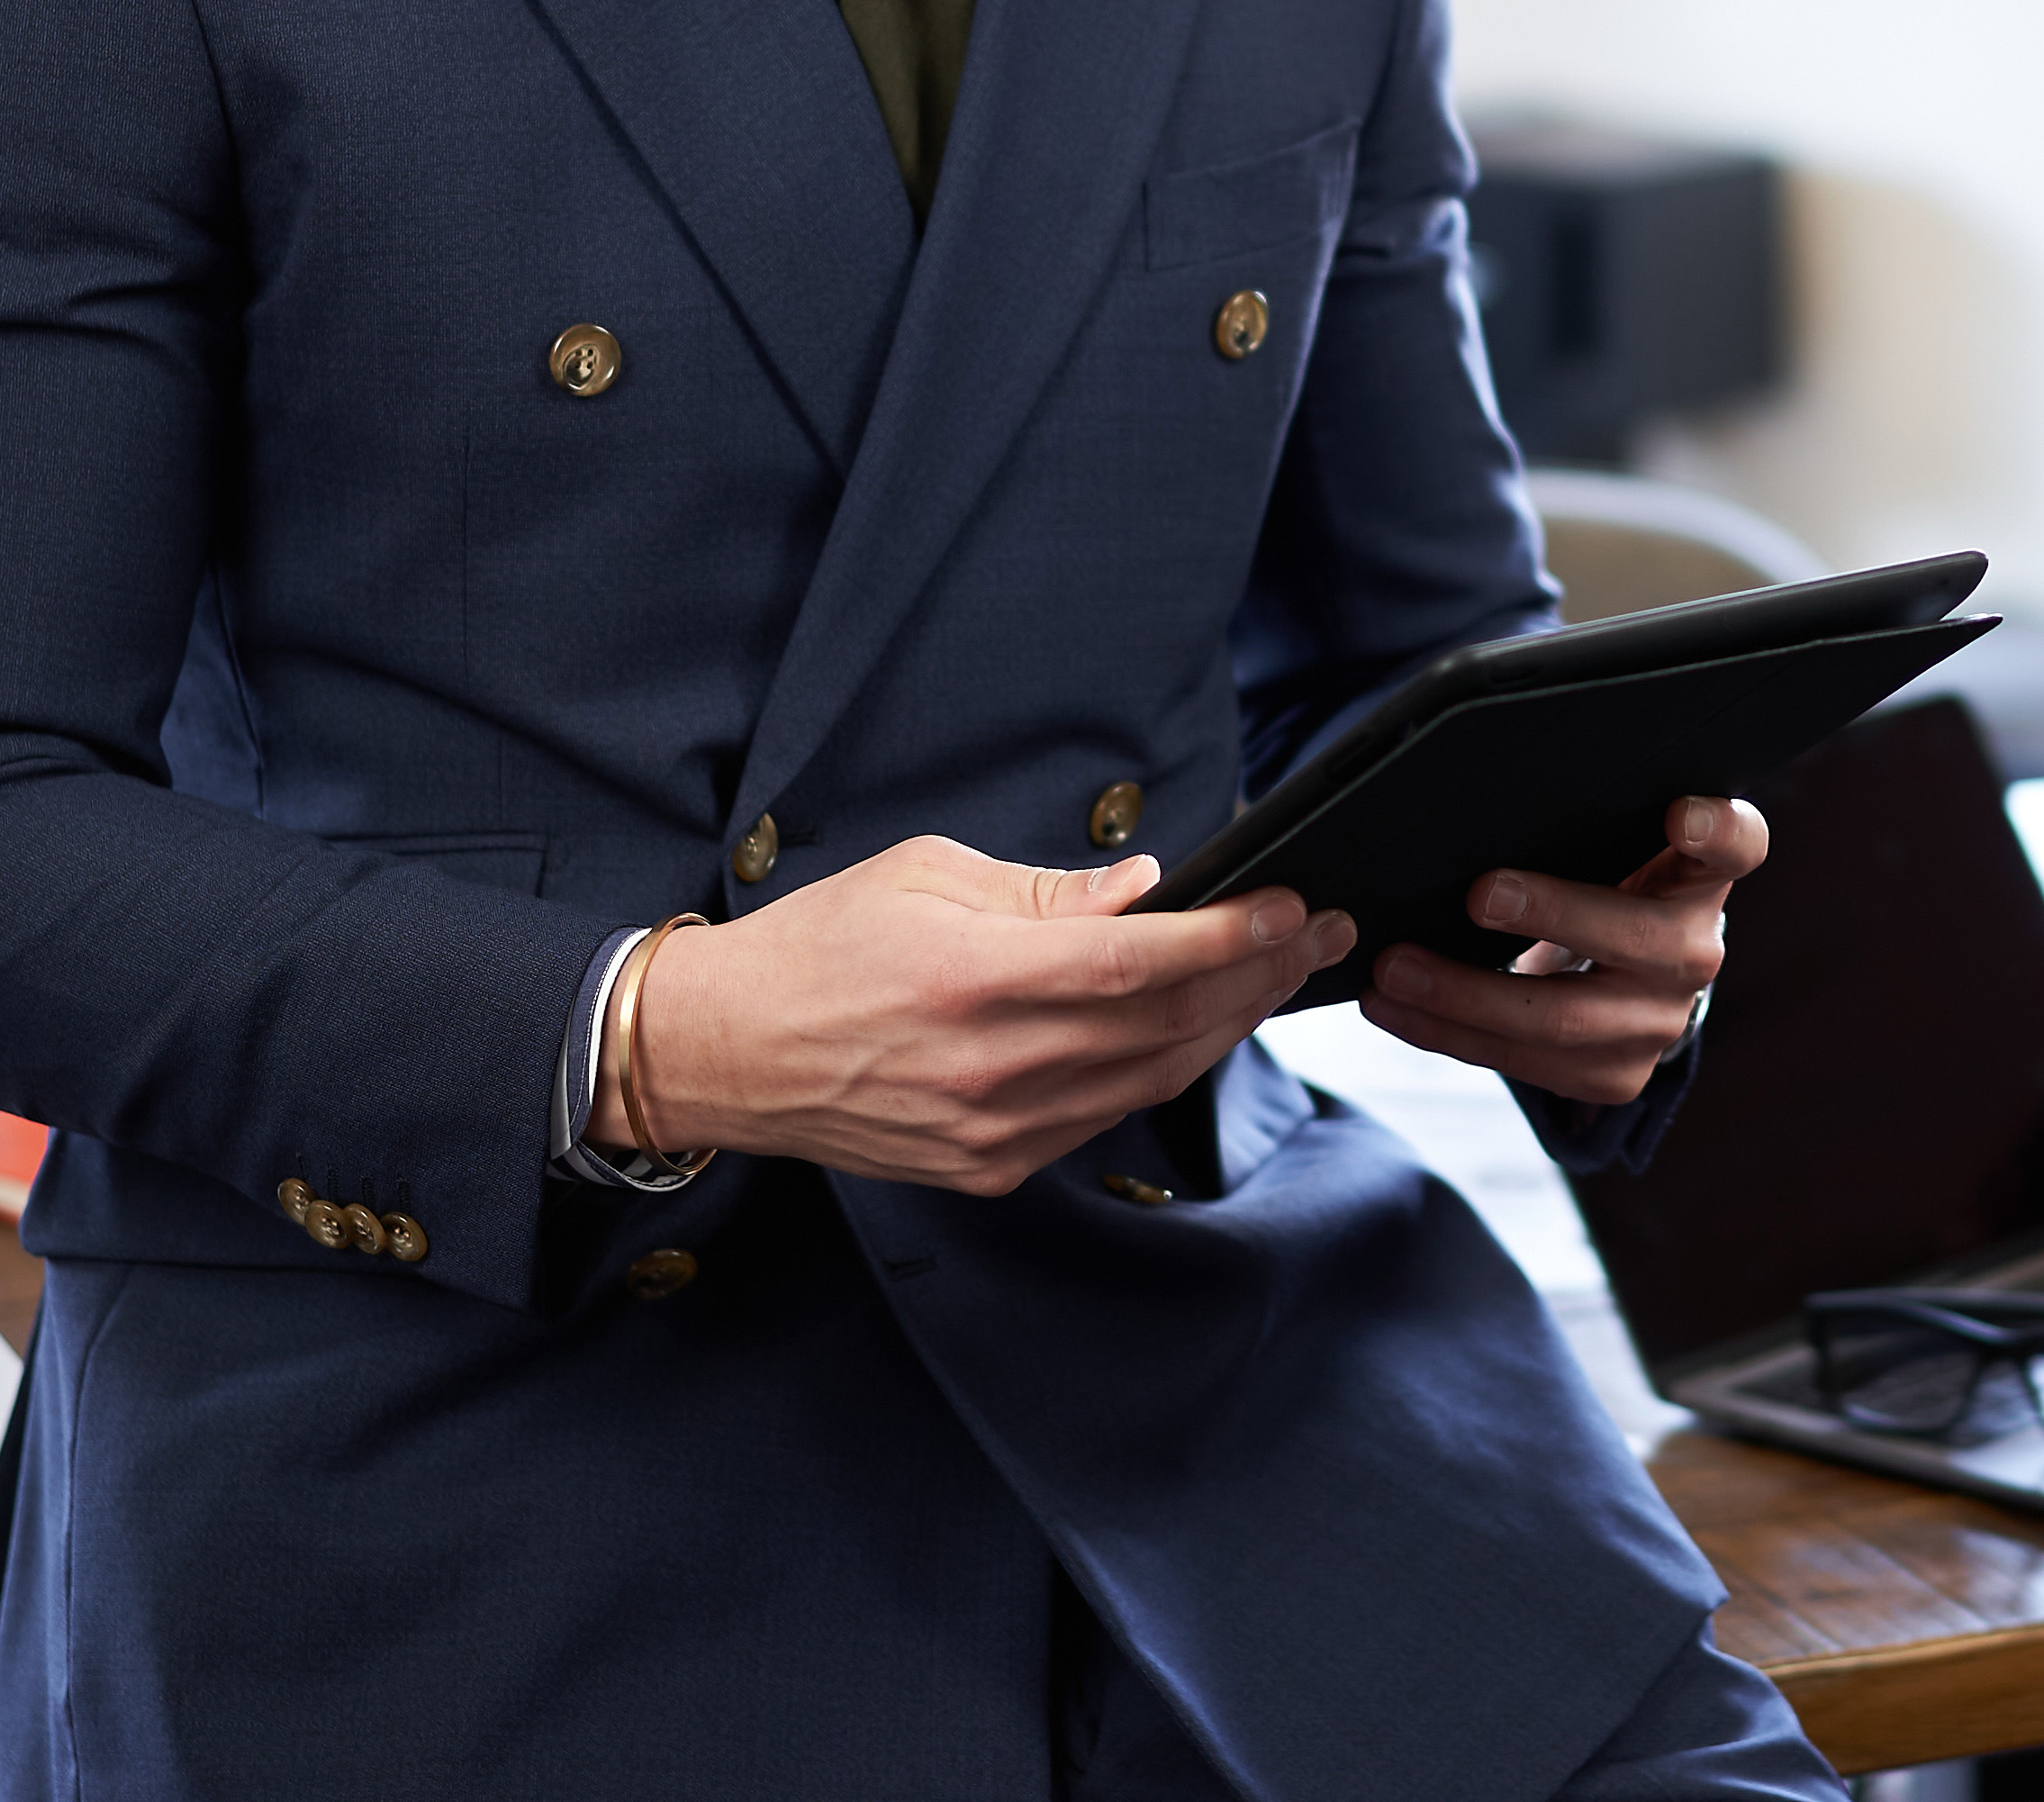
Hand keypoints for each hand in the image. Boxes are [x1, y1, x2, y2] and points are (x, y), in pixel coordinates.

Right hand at [626, 839, 1352, 1194]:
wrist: (723, 1054)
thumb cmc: (817, 947)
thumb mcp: (924, 874)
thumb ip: (1045, 891)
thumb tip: (1145, 892)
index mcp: (973, 979)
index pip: (1137, 963)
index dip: (1228, 938)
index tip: (1293, 908)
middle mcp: (991, 1068)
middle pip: (1164, 1027)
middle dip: (1255, 977)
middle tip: (1320, 935)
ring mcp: (993, 1132)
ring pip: (1148, 1080)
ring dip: (1223, 1026)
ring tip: (1275, 975)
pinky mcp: (988, 1170)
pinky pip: (1101, 1116)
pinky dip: (1158, 1071)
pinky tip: (1193, 1028)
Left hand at [1362, 794, 1768, 1105]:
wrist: (1621, 971)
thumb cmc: (1599, 878)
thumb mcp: (1606, 839)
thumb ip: (1578, 816)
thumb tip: (1473, 791)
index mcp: (1705, 873)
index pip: (1739, 843)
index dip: (1716, 830)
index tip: (1681, 813)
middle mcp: (1696, 949)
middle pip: (1637, 940)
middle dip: (1552, 916)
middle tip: (1477, 894)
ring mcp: (1660, 1022)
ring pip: (1567, 1020)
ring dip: (1466, 995)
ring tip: (1393, 966)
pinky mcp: (1616, 1076)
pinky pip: (1526, 1064)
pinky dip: (1448, 1034)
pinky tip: (1392, 1005)